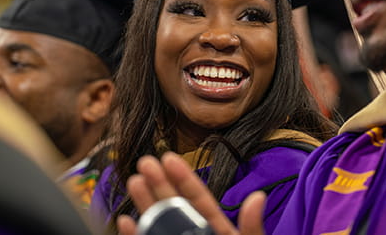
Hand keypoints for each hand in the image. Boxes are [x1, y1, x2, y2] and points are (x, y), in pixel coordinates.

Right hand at [116, 152, 265, 234]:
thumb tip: (258, 197)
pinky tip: (126, 222)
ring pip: (158, 226)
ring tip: (134, 181)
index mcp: (218, 233)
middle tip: (145, 162)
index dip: (184, 179)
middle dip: (159, 185)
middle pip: (174, 208)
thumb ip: (251, 229)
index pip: (199, 201)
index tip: (169, 158)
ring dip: (146, 206)